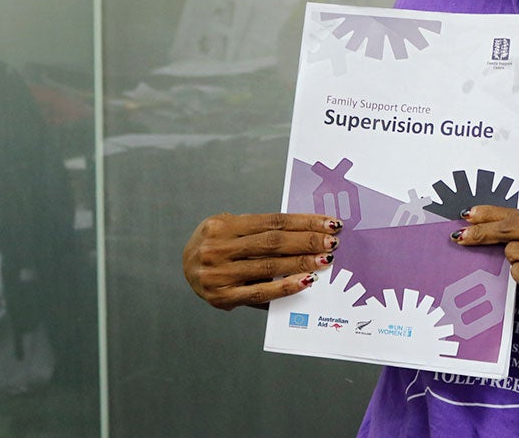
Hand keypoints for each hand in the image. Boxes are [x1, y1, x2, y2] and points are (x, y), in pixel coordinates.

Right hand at [182, 212, 341, 309]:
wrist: (185, 269)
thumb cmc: (219, 246)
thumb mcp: (231, 229)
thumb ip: (260, 232)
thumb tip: (305, 233)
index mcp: (222, 225)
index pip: (273, 221)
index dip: (303, 221)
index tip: (329, 223)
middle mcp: (218, 248)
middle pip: (273, 242)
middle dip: (307, 241)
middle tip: (332, 242)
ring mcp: (219, 274)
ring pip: (269, 266)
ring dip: (302, 263)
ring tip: (325, 260)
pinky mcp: (222, 297)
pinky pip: (260, 292)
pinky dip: (285, 286)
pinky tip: (305, 281)